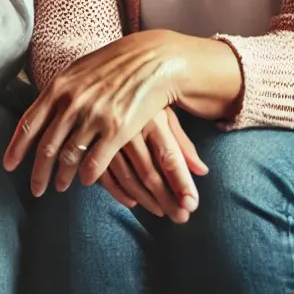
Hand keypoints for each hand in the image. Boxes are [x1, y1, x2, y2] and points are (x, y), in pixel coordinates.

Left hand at [3, 29, 237, 196]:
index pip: (28, 124)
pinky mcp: (117, 130)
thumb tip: (41, 110)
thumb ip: (59, 90)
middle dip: (38, 173)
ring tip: (60, 186)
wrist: (153, 60)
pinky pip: (94, 163)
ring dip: (62, 177)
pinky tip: (86, 181)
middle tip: (36, 189)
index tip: (9, 167)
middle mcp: (72, 103)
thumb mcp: (80, 70)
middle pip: (46, 147)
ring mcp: (94, 117)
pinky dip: (87, 176)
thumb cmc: (115, 64)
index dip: (16, 149)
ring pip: (68, 158)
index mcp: (58, 87)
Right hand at [99, 107, 207, 222]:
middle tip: (181, 218)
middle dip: (167, 199)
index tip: (191, 205)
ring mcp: (108, 139)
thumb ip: (182, 143)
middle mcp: (131, 130)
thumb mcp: (165, 113)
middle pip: (150, 173)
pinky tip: (133, 203)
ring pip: (128, 178)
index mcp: (152, 120)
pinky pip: (105, 177)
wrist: (104, 75)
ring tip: (161, 212)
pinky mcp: (91, 145)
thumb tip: (202, 171)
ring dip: (145, 200)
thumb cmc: (143, 96)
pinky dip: (119, 193)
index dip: (182, 184)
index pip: (170, 158)